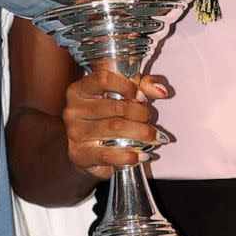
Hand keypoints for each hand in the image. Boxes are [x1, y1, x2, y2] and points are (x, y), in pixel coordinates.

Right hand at [62, 66, 170, 180]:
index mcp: (80, 90)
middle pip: (116, 107)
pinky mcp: (79, 154)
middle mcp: (73, 110)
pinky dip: (129, 156)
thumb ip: (143, 87)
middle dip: (140, 114)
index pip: (103, 79)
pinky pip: (108, 154)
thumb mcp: (122, 97)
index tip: (141, 97)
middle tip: (149, 120)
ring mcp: (74, 133)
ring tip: (153, 138)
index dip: (127, 86)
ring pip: (115, 130)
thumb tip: (161, 90)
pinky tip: (140, 155)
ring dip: (141, 134)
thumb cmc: (106, 119)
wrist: (87, 151)